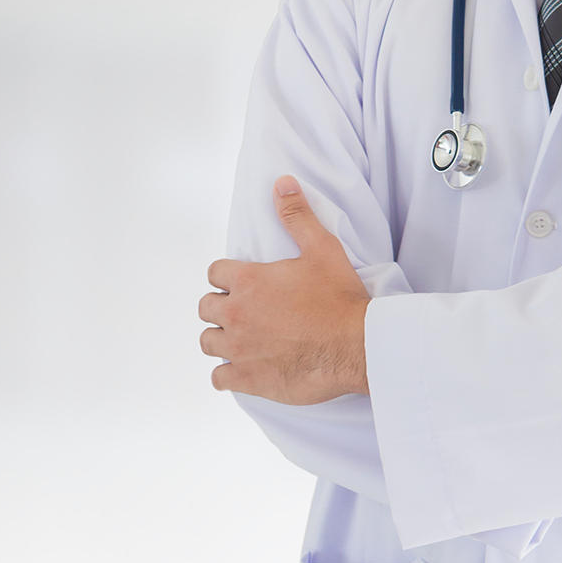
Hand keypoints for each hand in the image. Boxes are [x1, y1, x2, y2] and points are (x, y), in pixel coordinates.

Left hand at [199, 176, 370, 403]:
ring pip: (208, 342)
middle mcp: (236, 314)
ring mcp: (239, 349)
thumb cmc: (339, 297)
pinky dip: (227, 374)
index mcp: (248, 281)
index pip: (214, 273)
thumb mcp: (322, 248)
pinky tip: (243, 367)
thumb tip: (282, 184)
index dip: (228, 276)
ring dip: (221, 337)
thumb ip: (297, 215)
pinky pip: (219, 378)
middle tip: (245, 309)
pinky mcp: (248, 379)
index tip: (243, 282)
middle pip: (205, 307)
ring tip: (241, 337)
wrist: (356, 344)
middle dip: (221, 305)